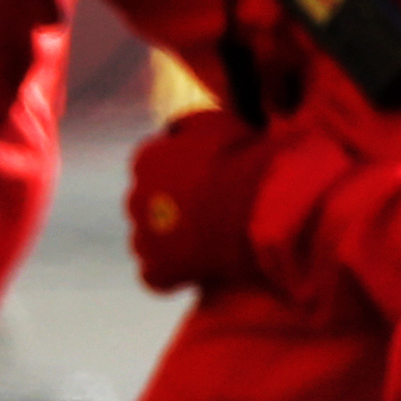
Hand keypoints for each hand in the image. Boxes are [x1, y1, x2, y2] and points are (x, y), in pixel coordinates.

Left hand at [122, 105, 278, 295]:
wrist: (265, 203)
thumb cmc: (254, 159)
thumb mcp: (225, 125)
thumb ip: (196, 125)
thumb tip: (179, 130)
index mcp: (146, 158)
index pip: (154, 164)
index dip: (183, 172)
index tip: (210, 179)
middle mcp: (134, 195)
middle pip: (148, 203)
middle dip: (172, 207)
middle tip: (212, 213)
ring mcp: (143, 235)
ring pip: (148, 239)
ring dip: (170, 241)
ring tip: (208, 242)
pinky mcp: (158, 269)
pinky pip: (155, 275)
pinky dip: (172, 275)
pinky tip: (196, 271)